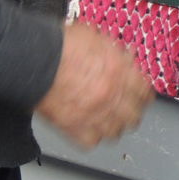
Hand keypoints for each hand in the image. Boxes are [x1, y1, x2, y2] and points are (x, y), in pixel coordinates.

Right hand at [35, 22, 152, 148]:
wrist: (34, 59)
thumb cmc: (59, 45)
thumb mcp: (95, 37)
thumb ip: (114, 51)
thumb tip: (125, 56)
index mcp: (119, 71)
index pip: (144, 91)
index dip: (144, 94)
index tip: (142, 96)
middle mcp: (110, 95)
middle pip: (134, 116)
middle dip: (132, 113)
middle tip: (129, 112)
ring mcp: (93, 113)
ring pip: (115, 132)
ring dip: (113, 127)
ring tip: (109, 123)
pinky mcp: (73, 127)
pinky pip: (91, 142)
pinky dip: (91, 138)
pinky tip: (89, 131)